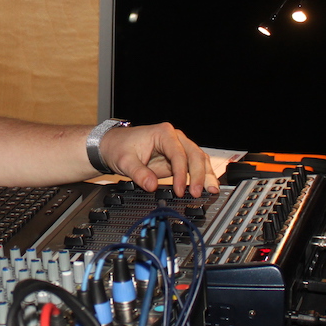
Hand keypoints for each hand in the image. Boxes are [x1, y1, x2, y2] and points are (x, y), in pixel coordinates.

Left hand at [98, 122, 217, 196]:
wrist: (114, 145)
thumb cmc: (119, 147)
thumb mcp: (125, 161)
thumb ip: (139, 173)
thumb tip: (152, 186)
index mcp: (163, 133)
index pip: (178, 154)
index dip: (181, 174)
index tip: (180, 190)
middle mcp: (175, 138)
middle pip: (195, 155)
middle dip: (199, 175)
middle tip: (198, 192)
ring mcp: (178, 148)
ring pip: (199, 159)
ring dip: (206, 175)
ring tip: (211, 191)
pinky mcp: (178, 158)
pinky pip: (194, 166)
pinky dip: (201, 176)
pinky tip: (207, 187)